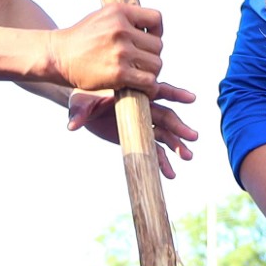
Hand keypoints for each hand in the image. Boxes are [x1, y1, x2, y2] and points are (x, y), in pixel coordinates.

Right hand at [47, 0, 164, 94]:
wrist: (58, 56)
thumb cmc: (81, 39)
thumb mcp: (103, 17)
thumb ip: (126, 19)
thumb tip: (152, 28)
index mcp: (119, 12)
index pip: (156, 19)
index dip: (157, 32)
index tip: (147, 41)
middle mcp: (121, 29)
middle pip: (158, 45)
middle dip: (151, 56)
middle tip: (139, 63)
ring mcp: (120, 51)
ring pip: (156, 64)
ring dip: (151, 73)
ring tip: (138, 75)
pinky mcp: (119, 73)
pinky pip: (149, 81)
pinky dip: (150, 88)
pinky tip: (143, 89)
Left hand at [65, 86, 199, 177]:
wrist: (83, 106)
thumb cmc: (84, 96)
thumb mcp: (80, 102)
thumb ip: (80, 112)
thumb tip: (72, 125)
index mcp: (134, 93)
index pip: (158, 91)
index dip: (175, 94)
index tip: (191, 99)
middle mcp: (143, 107)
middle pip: (166, 117)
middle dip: (179, 127)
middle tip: (193, 137)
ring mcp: (143, 123)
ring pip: (164, 135)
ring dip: (176, 145)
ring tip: (187, 157)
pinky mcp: (138, 138)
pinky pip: (153, 150)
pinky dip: (162, 161)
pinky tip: (170, 174)